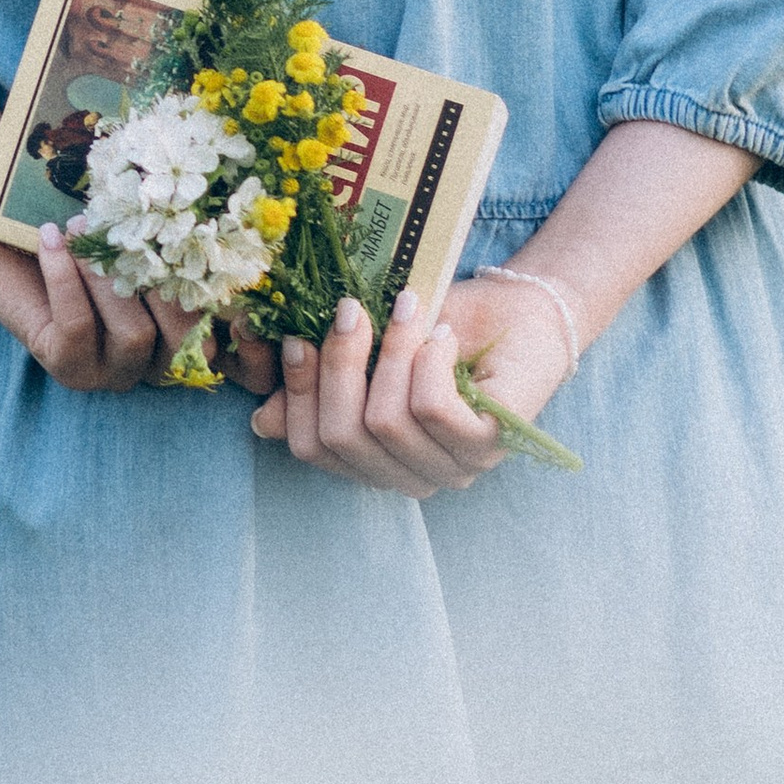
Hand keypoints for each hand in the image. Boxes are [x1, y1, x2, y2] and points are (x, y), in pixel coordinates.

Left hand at [0, 224, 199, 392]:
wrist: (8, 239)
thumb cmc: (76, 230)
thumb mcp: (121, 225)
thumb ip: (164, 227)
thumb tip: (204, 205)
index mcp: (175, 328)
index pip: (212, 319)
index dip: (217, 295)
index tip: (196, 238)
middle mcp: (150, 359)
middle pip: (181, 334)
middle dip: (156, 275)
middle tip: (121, 223)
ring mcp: (110, 371)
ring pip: (133, 335)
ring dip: (107, 275)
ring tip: (77, 226)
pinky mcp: (68, 367)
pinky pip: (77, 326)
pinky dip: (66, 278)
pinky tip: (50, 239)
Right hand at [247, 276, 571, 496]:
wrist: (521, 307)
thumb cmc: (441, 327)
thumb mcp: (370, 350)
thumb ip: (321, 384)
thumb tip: (262, 421)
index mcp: (378, 460)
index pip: (312, 448)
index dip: (298, 392)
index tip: (299, 335)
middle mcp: (413, 476)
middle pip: (341, 436)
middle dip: (339, 362)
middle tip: (354, 308)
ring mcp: (454, 466)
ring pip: (385, 420)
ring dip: (391, 349)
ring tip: (410, 309)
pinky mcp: (490, 444)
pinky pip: (431, 409)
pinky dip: (427, 360)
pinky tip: (441, 335)